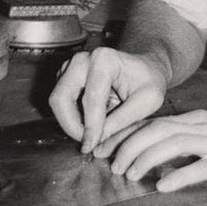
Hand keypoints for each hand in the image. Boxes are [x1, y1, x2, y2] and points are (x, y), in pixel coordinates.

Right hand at [48, 46, 168, 153]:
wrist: (144, 68)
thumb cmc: (148, 82)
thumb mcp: (148, 101)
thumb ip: (123, 120)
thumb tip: (98, 142)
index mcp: (104, 60)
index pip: (91, 99)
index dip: (90, 127)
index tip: (91, 146)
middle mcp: (82, 59)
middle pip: (62, 98)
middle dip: (72, 126)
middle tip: (87, 143)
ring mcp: (71, 66)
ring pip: (57, 101)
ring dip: (70, 122)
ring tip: (90, 134)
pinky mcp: (65, 76)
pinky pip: (60, 101)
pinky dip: (70, 116)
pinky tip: (88, 123)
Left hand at [95, 109, 206, 191]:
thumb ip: (201, 136)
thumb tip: (171, 147)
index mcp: (205, 119)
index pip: (159, 120)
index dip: (131, 133)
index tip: (110, 146)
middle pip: (160, 128)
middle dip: (130, 145)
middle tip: (112, 164)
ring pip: (175, 143)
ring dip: (147, 158)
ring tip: (130, 174)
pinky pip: (203, 166)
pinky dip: (180, 175)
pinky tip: (163, 185)